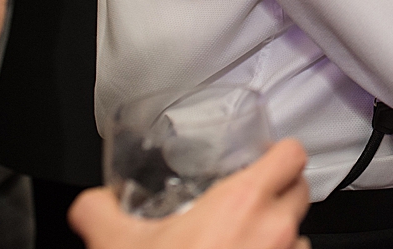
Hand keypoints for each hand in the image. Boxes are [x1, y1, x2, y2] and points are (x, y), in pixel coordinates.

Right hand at [69, 138, 310, 248]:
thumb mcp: (116, 245)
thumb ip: (99, 211)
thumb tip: (93, 202)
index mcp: (242, 203)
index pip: (291, 155)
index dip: (279, 153)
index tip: (264, 159)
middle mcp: (275, 230)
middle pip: (300, 191)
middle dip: (279, 192)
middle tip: (250, 203)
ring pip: (299, 234)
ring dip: (279, 236)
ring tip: (245, 244)